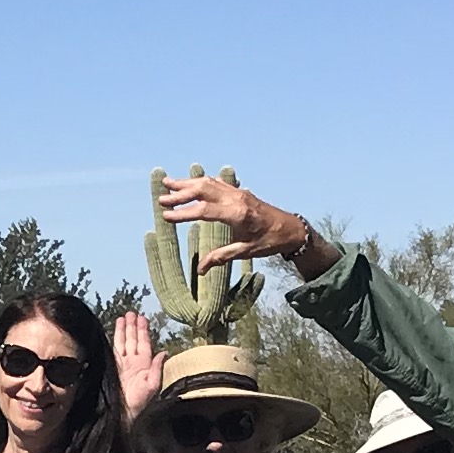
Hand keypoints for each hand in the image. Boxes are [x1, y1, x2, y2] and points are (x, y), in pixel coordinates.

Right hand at [112, 308, 162, 414]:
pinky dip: (113, 340)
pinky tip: (113, 331)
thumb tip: (163, 352)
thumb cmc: (140, 401)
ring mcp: (122, 364)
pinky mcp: (112, 367)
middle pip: (133, 339)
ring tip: (122, 317)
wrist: (123, 411)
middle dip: (133, 326)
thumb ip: (157, 368)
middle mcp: (133, 361)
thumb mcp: (153, 385)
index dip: (143, 330)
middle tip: (132, 312)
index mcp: (144, 364)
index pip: (144, 343)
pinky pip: (113, 350)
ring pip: (123, 342)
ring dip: (123, 330)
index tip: (142, 318)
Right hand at [155, 167, 322, 273]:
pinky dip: (200, 182)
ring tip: (168, 182)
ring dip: (187, 183)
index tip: (166, 215)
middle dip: (180, 193)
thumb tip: (201, 270)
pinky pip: (216, 182)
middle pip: (203, 190)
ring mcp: (238, 193)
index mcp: (237, 214)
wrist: (291, 229)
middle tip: (161, 198)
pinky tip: (189, 183)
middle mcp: (236, 199)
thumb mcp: (246, 251)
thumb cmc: (270, 241)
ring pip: (208, 182)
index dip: (183, 213)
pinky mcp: (239, 192)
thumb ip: (221, 257)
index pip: (203, 210)